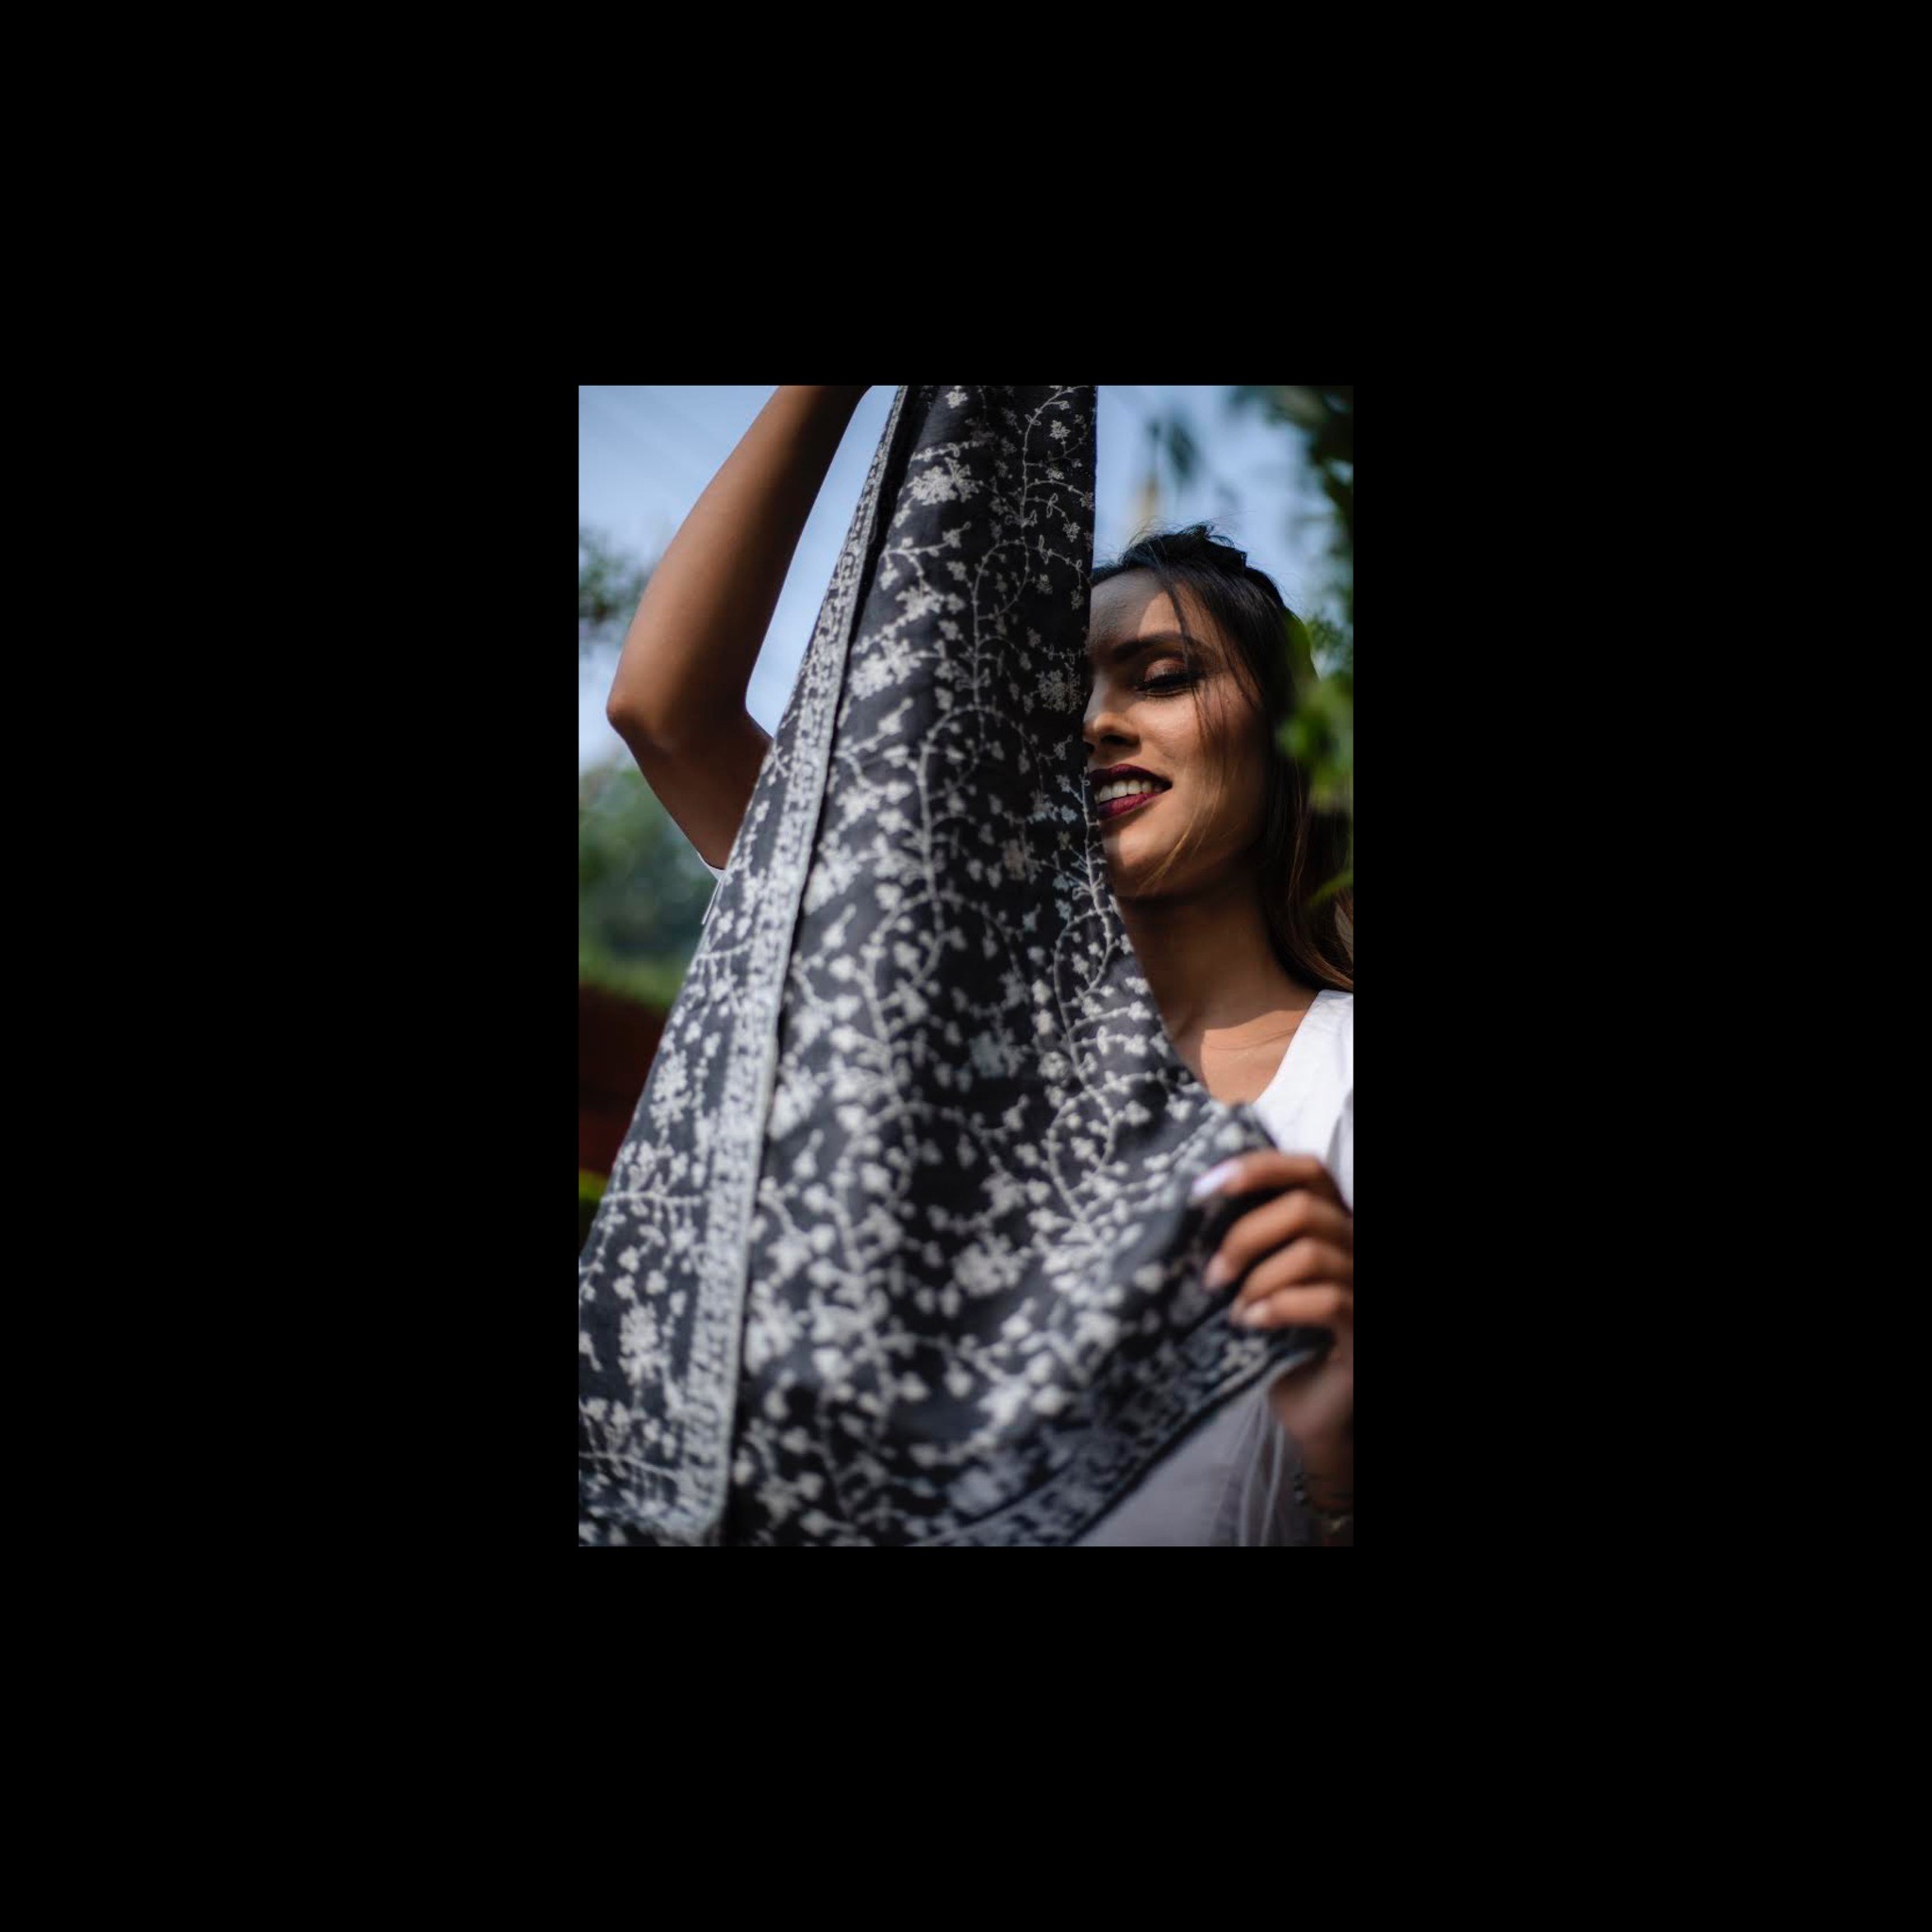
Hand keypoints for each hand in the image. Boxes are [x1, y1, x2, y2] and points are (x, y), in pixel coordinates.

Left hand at [1192, 1151, 1353, 1481]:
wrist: (1310, 1409)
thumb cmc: (1277, 1337)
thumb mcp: (1258, 1278)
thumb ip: (1245, 1241)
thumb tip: (1191, 1208)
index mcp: (1332, 1221)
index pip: (1307, 1169)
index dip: (1259, 1168)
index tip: (1204, 1188)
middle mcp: (1357, 1244)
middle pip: (1304, 1208)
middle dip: (1246, 1236)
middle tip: (1212, 1275)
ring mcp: (1364, 1284)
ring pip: (1311, 1254)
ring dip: (1258, 1280)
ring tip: (1234, 1309)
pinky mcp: (1362, 1328)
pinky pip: (1326, 1300)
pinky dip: (1278, 1307)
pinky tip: (1252, 1324)